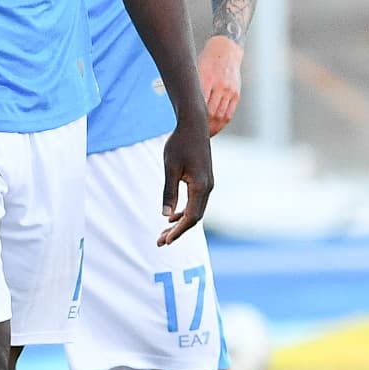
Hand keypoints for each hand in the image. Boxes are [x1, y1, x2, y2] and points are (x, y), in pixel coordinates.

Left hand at [158, 121, 213, 246]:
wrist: (193, 126)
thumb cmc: (179, 144)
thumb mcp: (170, 168)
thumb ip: (169, 192)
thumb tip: (165, 215)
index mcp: (201, 187)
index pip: (191, 217)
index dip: (178, 231)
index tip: (165, 241)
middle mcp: (208, 188)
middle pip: (195, 218)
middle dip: (178, 231)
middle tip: (160, 243)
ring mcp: (208, 185)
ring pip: (196, 211)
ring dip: (180, 223)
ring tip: (163, 234)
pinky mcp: (204, 181)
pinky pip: (196, 203)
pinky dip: (184, 212)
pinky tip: (171, 216)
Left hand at [196, 36, 243, 136]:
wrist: (226, 50)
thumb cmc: (207, 60)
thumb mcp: (196, 70)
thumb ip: (191, 87)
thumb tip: (181, 105)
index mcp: (206, 79)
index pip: (200, 105)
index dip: (195, 119)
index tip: (188, 127)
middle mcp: (220, 86)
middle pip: (211, 113)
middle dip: (204, 127)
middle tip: (195, 135)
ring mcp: (229, 90)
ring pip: (221, 115)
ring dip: (213, 128)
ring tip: (205, 135)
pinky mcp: (236, 93)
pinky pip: (229, 112)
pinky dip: (222, 123)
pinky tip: (216, 128)